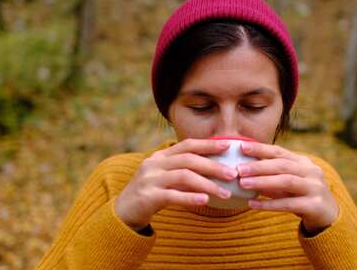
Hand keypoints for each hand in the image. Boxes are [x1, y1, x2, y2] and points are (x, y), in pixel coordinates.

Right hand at [114, 139, 236, 229]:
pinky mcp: (147, 197)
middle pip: (188, 160)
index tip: (227, 146)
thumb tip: (216, 170)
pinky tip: (205, 200)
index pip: (187, 145)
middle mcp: (154, 164)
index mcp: (160, 156)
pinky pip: (172, 196)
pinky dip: (190, 198)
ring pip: (183, 177)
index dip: (208, 144)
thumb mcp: (166, 178)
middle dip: (213, 166)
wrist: (123, 212)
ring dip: (207, 184)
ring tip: (225, 194)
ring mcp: (150, 179)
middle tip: (232, 174)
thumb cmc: (151, 194)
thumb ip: (184, 171)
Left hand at [237, 142, 338, 233]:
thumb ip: (270, 175)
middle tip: (238, 169)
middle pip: (282, 165)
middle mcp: (311, 172)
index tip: (241, 146)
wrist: (329, 216)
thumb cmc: (301, 195)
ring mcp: (315, 188)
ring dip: (262, 182)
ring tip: (242, 184)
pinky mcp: (315, 205)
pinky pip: (288, 204)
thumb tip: (242, 170)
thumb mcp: (287, 182)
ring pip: (286, 182)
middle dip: (258, 166)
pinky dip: (269, 204)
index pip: (279, 151)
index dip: (261, 148)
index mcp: (303, 162)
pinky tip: (252, 204)